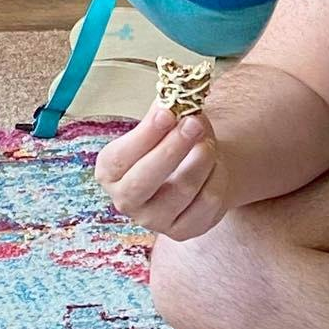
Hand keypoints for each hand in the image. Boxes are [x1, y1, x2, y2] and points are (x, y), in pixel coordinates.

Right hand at [94, 103, 229, 240]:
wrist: (197, 169)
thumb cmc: (172, 143)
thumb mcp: (164, 124)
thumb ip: (164, 114)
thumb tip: (171, 98)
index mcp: (110, 171)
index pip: (121, 157)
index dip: (144, 135)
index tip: (166, 113)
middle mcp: (125, 201)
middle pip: (143, 180)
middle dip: (172, 149)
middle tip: (194, 123)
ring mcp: (154, 220)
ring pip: (182, 190)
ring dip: (201, 159)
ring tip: (207, 142)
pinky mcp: (182, 231)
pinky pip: (207, 202)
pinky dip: (217, 176)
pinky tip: (216, 164)